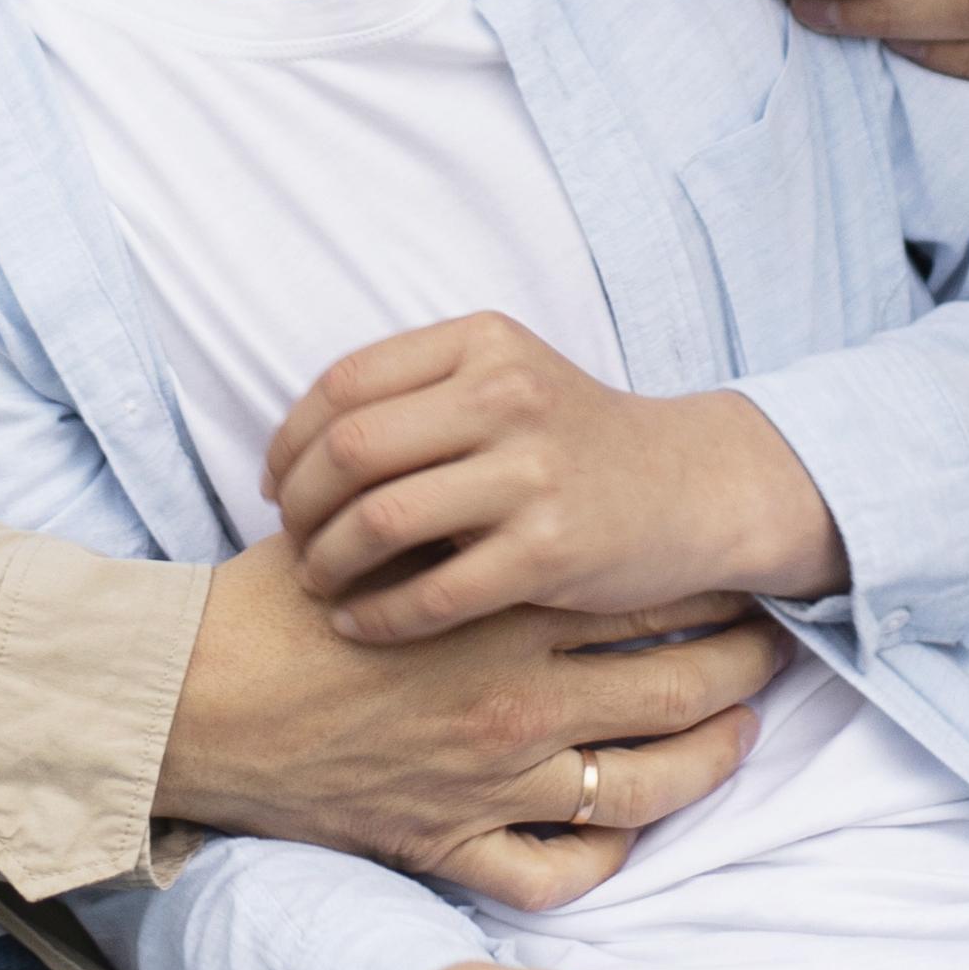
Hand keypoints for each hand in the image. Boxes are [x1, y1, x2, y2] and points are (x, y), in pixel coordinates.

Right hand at [152, 539, 777, 872]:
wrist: (191, 700)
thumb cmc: (272, 607)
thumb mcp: (376, 530)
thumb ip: (460, 521)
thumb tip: (516, 490)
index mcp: (501, 611)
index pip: (645, 596)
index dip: (708, 586)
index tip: (740, 575)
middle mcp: (515, 700)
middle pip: (676, 685)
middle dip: (741, 665)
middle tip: (775, 650)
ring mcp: (491, 781)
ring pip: (645, 785)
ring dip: (709, 756)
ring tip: (739, 732)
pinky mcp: (450, 845)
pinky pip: (558, 870)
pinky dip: (606, 854)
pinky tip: (630, 830)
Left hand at [265, 317, 842, 644]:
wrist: (691, 488)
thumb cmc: (574, 440)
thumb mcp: (505, 378)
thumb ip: (416, 393)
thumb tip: (298, 447)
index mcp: (482, 342)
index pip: (345, 384)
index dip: (291, 440)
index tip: (277, 485)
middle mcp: (507, 395)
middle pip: (351, 449)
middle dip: (300, 505)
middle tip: (292, 542)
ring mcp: (532, 473)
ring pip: (380, 520)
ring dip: (328, 562)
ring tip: (318, 583)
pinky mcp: (551, 551)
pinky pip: (432, 592)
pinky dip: (378, 616)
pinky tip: (359, 627)